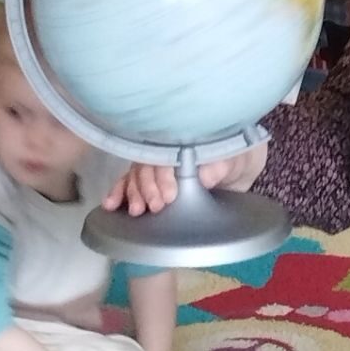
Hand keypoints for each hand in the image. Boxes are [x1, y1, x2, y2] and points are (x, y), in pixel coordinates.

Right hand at [103, 146, 268, 215]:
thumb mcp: (238, 159)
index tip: (169, 195)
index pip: (167, 151)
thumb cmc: (238, 157)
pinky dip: (119, 191)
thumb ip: (224, 164)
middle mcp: (167, 148)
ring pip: (136, 172)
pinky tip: (110, 204)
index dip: (164, 173)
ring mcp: (158, 162)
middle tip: (155, 206)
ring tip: (135, 211)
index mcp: (187, 139)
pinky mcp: (152, 179)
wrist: (239, 167)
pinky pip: (130, 181)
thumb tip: (206, 175)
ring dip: (133, 192)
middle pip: (148, 163)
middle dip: (147, 186)